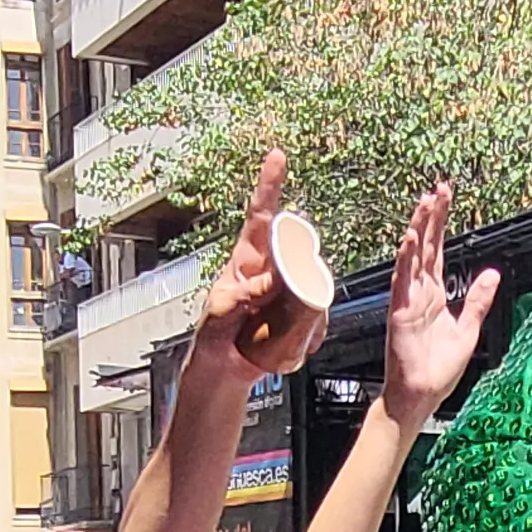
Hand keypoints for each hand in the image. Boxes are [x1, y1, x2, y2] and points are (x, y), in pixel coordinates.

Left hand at [196, 150, 304, 371]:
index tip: (277, 157)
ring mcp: (289, 293)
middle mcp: (271, 271)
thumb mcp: (219, 315)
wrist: (222, 373)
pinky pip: (318, 315)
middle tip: (288, 290)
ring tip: (283, 329)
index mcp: (246, 261)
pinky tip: (297, 344)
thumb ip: (243, 294)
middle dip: (301, 263)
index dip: (269, 186)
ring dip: (307, 307)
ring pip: (314, 284)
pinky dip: (313, 331)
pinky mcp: (301, 317)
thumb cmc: (213, 340)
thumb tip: (274, 279)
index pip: (259, 217)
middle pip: (298, 250)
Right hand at [380, 183, 498, 420]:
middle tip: (438, 189)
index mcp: (433, 294)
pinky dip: (406, 260)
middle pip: (426, 246)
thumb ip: (478, 300)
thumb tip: (492, 273)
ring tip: (425, 203)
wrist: (422, 394)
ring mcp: (408, 300)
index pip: (438, 249)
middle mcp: (418, 292)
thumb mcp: (468, 329)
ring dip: (418, 230)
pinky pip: (402, 282)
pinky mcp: (400, 313)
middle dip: (431, 216)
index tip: (445, 197)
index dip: (441, 222)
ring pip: (412, 257)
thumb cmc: (438, 368)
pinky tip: (411, 240)